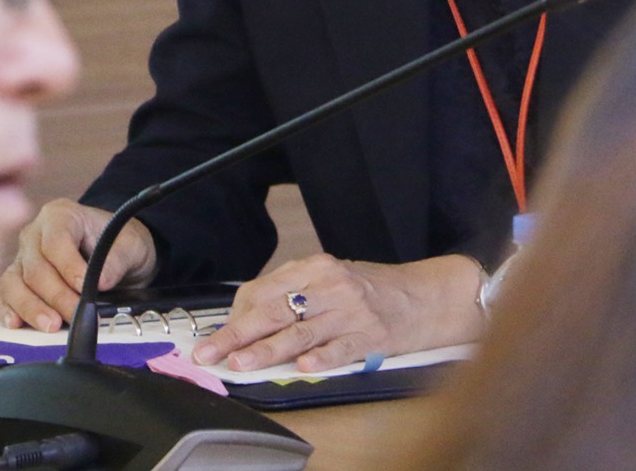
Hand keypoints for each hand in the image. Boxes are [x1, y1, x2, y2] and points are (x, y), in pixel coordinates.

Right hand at [0, 199, 156, 331]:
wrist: (115, 254)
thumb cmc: (119, 245)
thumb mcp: (129, 246)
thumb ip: (116, 260)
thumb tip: (100, 282)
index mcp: (61, 215)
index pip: (56, 241)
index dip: (68, 267)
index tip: (85, 288)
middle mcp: (34, 234)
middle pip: (35, 267)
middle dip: (56, 296)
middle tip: (76, 315)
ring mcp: (21, 258)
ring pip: (13, 283)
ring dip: (31, 307)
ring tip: (51, 326)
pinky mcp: (15, 281)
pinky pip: (3, 295)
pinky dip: (7, 310)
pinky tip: (17, 324)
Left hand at [191, 253, 485, 373]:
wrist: (424, 296)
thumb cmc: (371, 291)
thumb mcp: (331, 279)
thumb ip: (295, 294)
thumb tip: (247, 321)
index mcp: (316, 268)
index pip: (265, 290)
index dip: (237, 316)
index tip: (216, 336)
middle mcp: (331, 285)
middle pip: (276, 310)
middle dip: (237, 334)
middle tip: (211, 352)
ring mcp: (351, 311)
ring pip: (301, 332)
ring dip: (268, 350)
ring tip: (242, 363)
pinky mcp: (371, 335)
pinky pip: (340, 349)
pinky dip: (321, 359)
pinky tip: (303, 369)